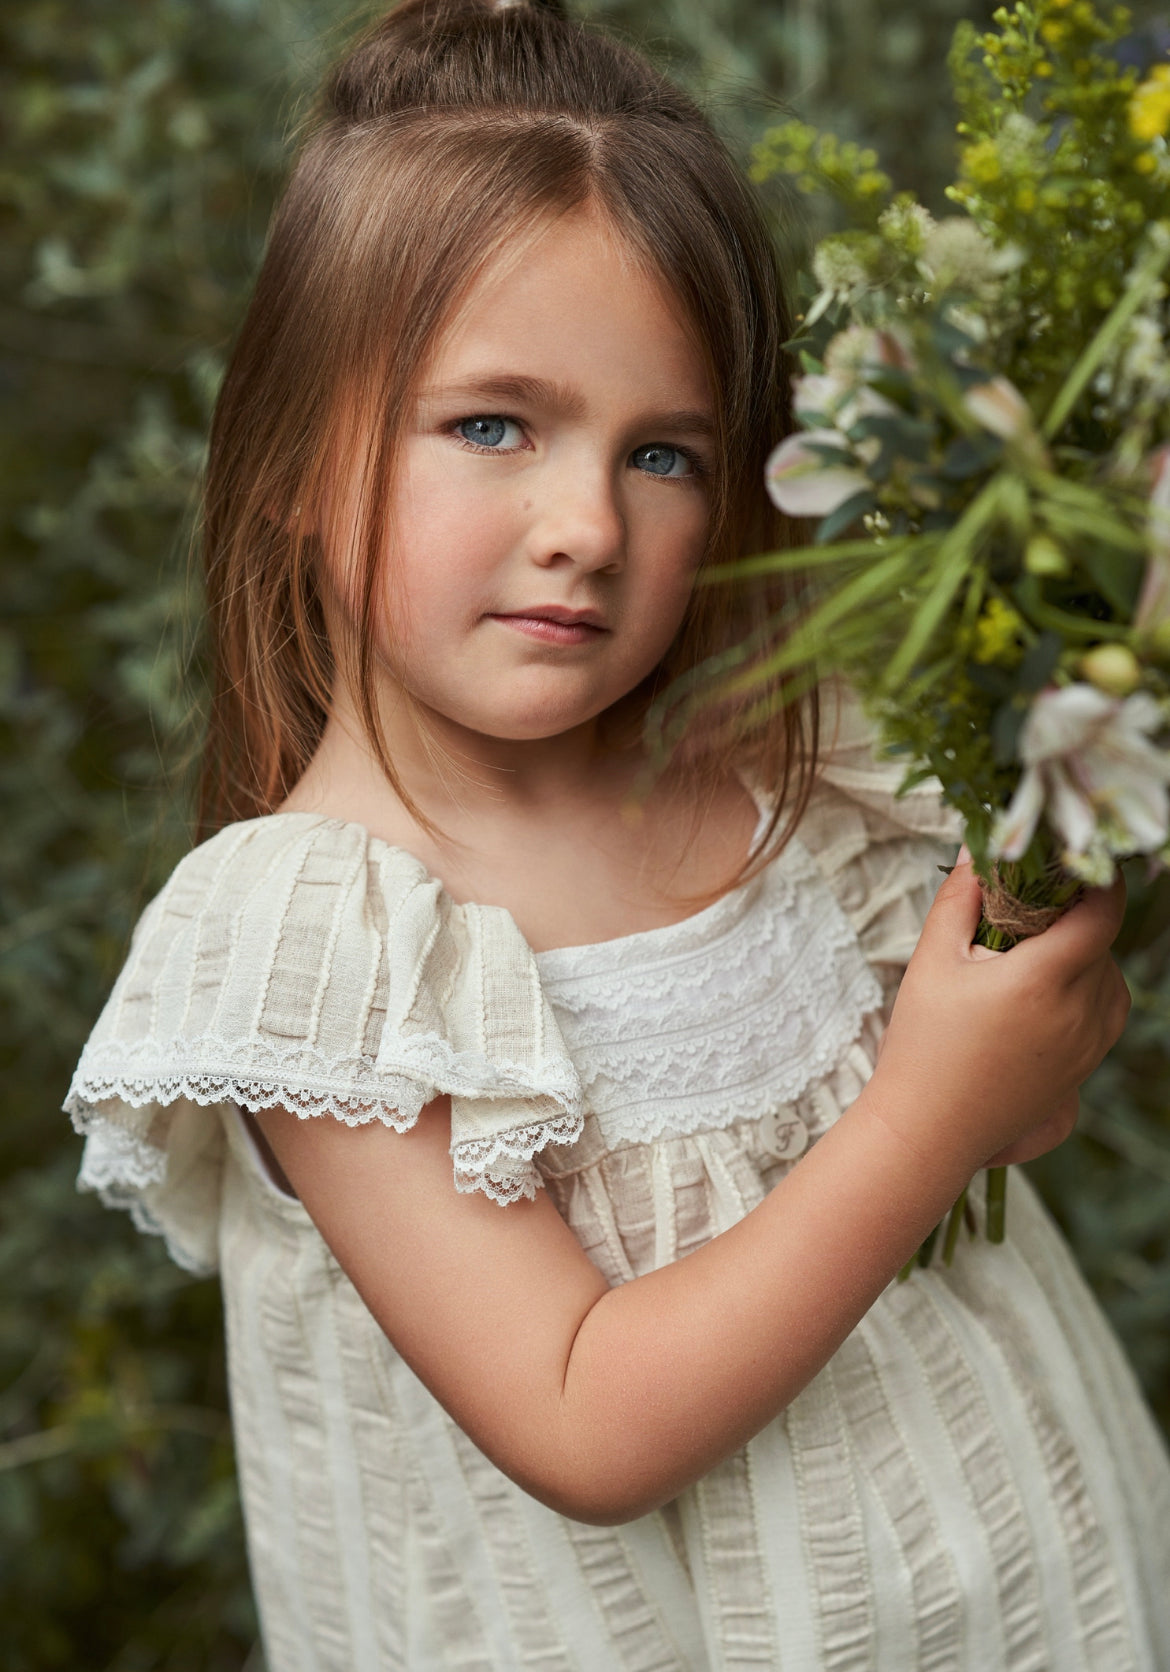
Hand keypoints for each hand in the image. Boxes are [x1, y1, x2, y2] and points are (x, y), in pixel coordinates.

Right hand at [864, 858, 1128, 1175]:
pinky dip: (1087, 994)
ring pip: (1111, 979)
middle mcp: (1078, 1015)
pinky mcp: (1084, 1073)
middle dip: (1073, 920)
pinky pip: (1106, 1015)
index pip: (1103, 913)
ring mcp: (1087, 1048)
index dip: (1099, 881)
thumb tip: (977, 848)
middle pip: (1104, 944)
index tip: (1075, 864)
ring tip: (1030, 961)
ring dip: (1084, 958)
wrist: (927, 1131)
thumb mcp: (932, 961)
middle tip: (1026, 915)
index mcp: (1042, 981)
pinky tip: (1041, 999)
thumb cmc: (922, 1046)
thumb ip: (959, 898)